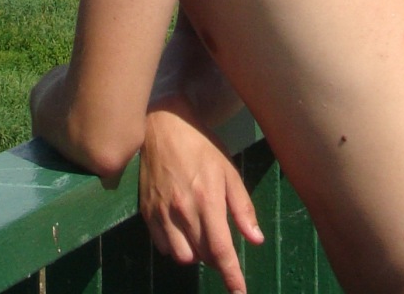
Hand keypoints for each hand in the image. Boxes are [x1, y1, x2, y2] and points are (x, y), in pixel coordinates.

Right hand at [139, 100, 262, 293]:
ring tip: (200, 234)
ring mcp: (162, 213)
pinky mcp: (147, 212)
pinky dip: (175, 246)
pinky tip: (181, 229)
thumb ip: (242, 207)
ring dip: (195, 254)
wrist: (162, 125)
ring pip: (182, 256)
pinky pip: (162, 246)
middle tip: (220, 238)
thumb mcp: (228, 170)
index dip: (232, 276)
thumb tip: (256, 240)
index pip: (221, 250)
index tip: (239, 293)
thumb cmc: (200, 146)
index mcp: (207, 200)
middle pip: (203, 256)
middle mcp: (183, 211)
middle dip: (216, 256)